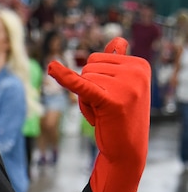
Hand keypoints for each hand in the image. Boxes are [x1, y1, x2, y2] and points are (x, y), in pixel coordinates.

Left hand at [47, 37, 149, 191]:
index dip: (96, 79)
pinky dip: (65, 78)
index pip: (98, 58)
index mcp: (140, 64)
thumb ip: (118, 63)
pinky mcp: (111, 101)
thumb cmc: (121, 117)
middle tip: (106, 107)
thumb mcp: (124, 86)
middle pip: (89, 68)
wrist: (127, 150)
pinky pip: (82, 86)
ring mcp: (126, 86)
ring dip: (86, 99)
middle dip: (90, 88)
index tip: (113, 96)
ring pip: (84, 79)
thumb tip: (118, 40)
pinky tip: (51, 68)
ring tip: (103, 114)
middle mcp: (136, 72)